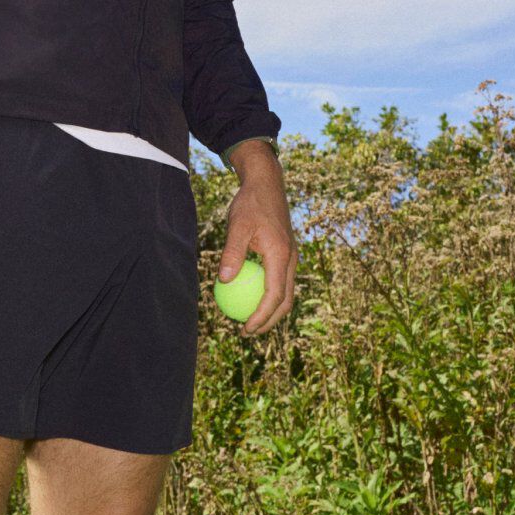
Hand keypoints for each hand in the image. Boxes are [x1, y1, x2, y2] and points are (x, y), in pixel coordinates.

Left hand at [219, 140, 295, 336]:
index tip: (245, 327)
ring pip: (285, 292)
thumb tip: (223, 280)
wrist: (267, 183)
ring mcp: (291, 257)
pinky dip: (268, 295)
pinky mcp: (286, 254)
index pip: (274, 295)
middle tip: (247, 331)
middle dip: (269, 321)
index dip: (262, 316)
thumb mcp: (237, 225)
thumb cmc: (250, 203)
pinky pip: (279, 281)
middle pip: (285, 300)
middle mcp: (291, 258)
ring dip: (270, 311)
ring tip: (249, 321)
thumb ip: (232, 252)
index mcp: (281, 254)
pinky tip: (248, 298)